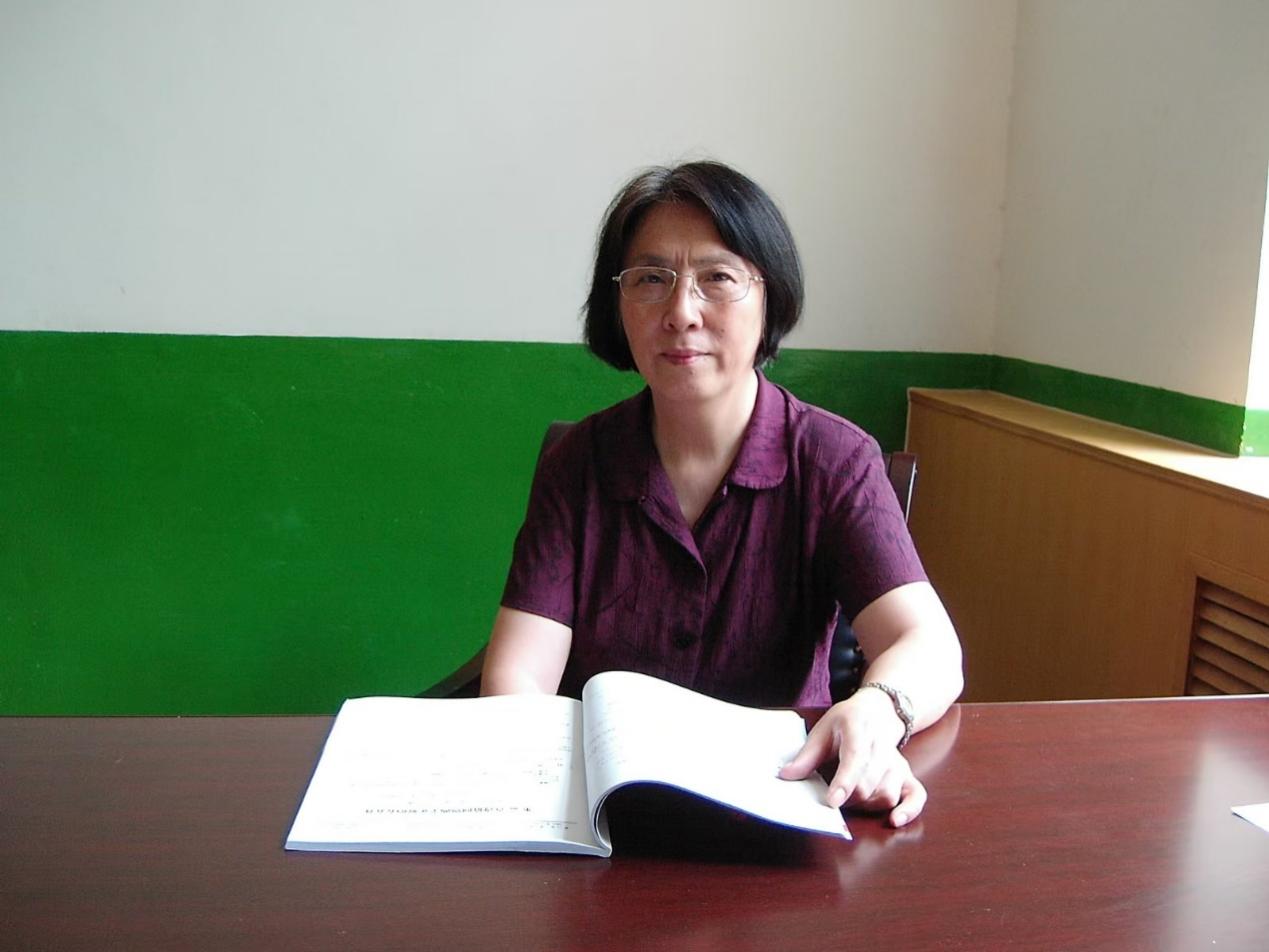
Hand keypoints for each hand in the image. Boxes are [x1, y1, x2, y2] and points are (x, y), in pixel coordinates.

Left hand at [778, 693, 926, 827]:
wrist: (878, 710)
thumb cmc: (846, 722)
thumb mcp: (822, 730)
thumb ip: (806, 756)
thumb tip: (785, 776)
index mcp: (858, 729)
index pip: (855, 758)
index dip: (844, 782)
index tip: (833, 801)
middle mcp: (882, 746)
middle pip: (869, 782)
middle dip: (850, 798)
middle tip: (833, 800)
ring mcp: (897, 761)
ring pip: (887, 792)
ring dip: (868, 805)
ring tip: (852, 801)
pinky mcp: (908, 774)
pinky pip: (916, 796)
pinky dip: (908, 810)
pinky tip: (894, 820)